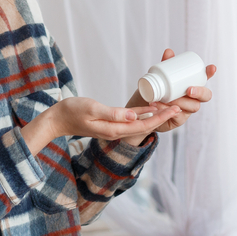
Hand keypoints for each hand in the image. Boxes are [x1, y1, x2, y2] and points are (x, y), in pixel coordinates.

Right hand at [48, 96, 180, 145]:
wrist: (57, 119)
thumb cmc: (71, 112)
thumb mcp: (91, 109)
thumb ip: (112, 113)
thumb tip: (133, 116)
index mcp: (114, 129)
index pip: (143, 125)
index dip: (160, 117)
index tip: (174, 108)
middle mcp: (116, 130)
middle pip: (145, 125)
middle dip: (163, 116)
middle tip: (179, 105)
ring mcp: (113, 127)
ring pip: (140, 122)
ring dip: (155, 115)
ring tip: (169, 105)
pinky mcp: (110, 122)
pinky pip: (130, 119)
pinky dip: (142, 113)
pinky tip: (150, 107)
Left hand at [125, 48, 215, 134]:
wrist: (143, 109)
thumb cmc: (156, 92)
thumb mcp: (160, 78)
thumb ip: (166, 66)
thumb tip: (169, 52)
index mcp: (191, 85)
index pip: (204, 79)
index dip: (209, 74)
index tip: (212, 68)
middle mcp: (193, 98)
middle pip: (205, 95)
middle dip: (199, 92)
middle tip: (188, 90)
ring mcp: (188, 109)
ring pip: (192, 107)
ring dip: (181, 102)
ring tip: (167, 99)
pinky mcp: (180, 119)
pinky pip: (179, 116)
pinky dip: (169, 110)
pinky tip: (161, 107)